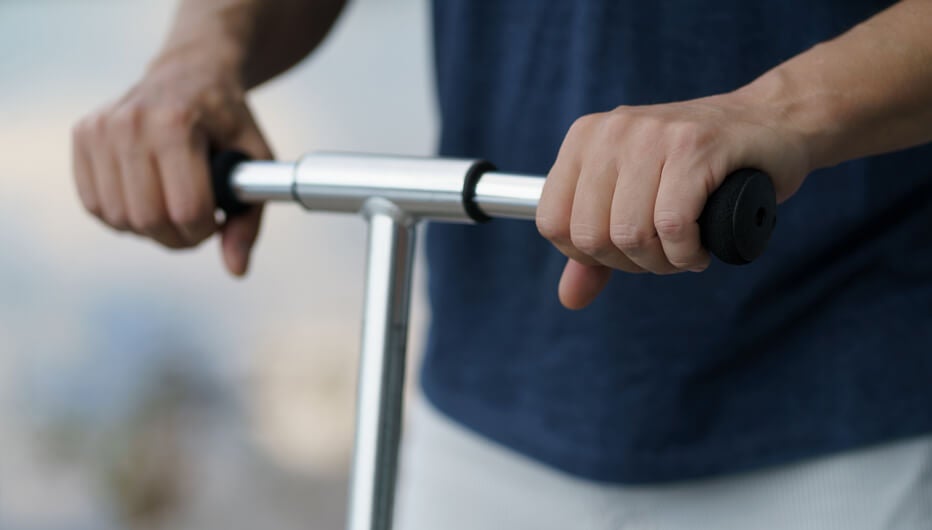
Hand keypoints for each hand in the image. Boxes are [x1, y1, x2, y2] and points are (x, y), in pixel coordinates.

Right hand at [72, 46, 270, 275]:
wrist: (191, 73)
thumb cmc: (226, 119)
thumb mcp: (254, 160)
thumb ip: (249, 218)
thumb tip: (237, 270)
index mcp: (177, 124)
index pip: (186, 210)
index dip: (205, 231)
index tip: (216, 222)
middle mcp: (131, 123)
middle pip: (148, 219)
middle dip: (178, 237)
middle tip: (196, 224)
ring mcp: (101, 128)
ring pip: (119, 218)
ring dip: (150, 229)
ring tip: (173, 208)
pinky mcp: (83, 136)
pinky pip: (95, 205)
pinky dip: (123, 216)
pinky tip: (147, 198)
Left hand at [536, 90, 811, 309]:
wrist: (773, 121)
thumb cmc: (700, 168)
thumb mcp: (636, 200)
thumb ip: (598, 250)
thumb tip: (569, 299)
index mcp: (584, 139)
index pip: (553, 222)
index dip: (590, 255)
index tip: (628, 250)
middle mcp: (611, 132)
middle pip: (591, 235)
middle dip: (630, 263)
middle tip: (664, 254)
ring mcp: (652, 135)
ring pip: (631, 234)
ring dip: (663, 262)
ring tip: (685, 250)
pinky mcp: (695, 146)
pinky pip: (673, 226)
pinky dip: (687, 253)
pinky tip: (701, 249)